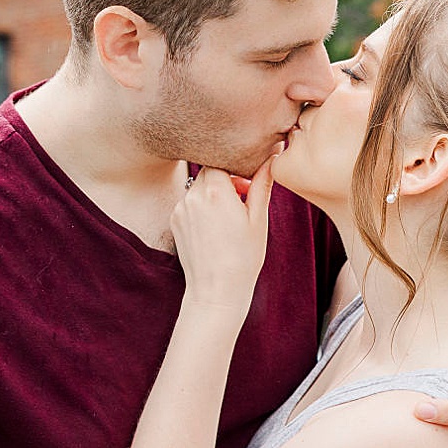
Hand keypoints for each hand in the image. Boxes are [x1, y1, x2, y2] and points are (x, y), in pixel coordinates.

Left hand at [171, 156, 274, 319]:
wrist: (216, 291)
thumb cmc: (243, 258)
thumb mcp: (259, 219)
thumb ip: (262, 183)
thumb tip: (272, 156)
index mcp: (216, 190)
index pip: (222, 159)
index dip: (237, 168)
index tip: (247, 185)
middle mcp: (193, 195)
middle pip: (209, 170)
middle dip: (225, 179)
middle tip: (241, 200)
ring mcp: (180, 208)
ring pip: (198, 186)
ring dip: (212, 193)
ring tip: (227, 219)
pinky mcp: (174, 220)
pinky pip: (189, 202)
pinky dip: (201, 207)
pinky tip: (214, 229)